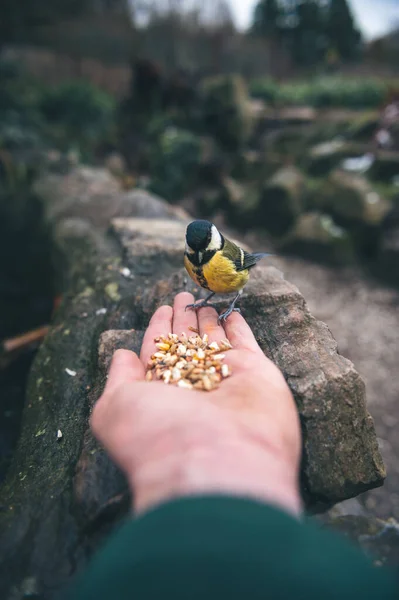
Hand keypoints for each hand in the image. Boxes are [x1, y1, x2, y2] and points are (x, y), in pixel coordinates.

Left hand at [91, 292, 301, 516]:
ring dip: (209, 319)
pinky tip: (232, 311)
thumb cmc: (157, 436)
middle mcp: (194, 387)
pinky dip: (240, 327)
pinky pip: (246, 342)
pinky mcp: (255, 372)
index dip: (159, 329)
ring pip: (215, 340)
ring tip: (203, 298)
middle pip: (187, 343)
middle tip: (183, 295)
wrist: (216, 460)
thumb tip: (123, 355)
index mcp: (161, 394)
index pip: (159, 353)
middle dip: (183, 320)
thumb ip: (118, 379)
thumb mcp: (115, 408)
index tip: (161, 308)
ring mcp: (226, 379)